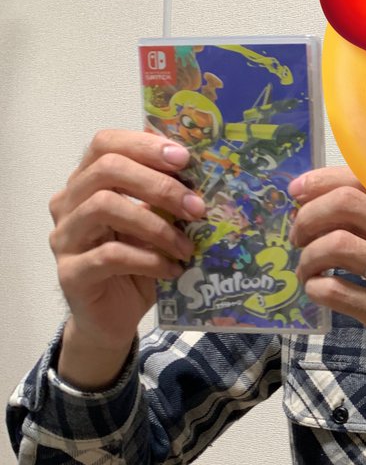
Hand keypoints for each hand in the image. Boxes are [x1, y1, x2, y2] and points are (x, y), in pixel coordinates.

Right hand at [49, 129, 203, 356]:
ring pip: (104, 207)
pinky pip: (111, 255)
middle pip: (106, 170)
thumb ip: (163, 199)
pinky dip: (149, 260)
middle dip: (158, 184)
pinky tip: (172, 269)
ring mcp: (64, 238)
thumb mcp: (155, 226)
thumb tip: (202, 172)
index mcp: (86, 183)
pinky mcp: (71, 273)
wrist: (112, 320)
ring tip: (186, 246)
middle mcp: (67, 204)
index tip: (184, 158)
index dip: (144, 145)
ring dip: (156, 225)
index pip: (104, 144)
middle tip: (196, 207)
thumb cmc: (135, 266)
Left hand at [288, 167, 365, 388]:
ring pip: (338, 246)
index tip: (298, 193)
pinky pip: (338, 291)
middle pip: (347, 205)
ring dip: (308, 256)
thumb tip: (320, 200)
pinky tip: (317, 290)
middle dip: (308, 217)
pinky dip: (315, 287)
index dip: (322, 181)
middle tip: (299, 236)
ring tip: (307, 268)